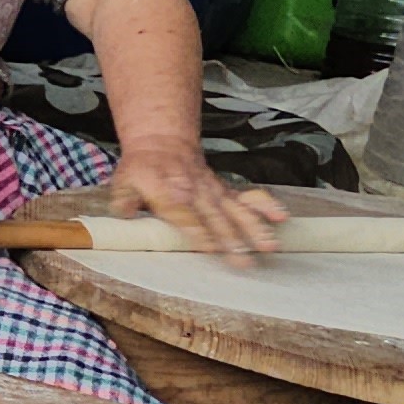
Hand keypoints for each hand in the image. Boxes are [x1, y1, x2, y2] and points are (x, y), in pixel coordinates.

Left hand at [107, 142, 286, 264]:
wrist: (162, 143)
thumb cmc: (141, 170)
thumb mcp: (122, 183)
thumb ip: (124, 201)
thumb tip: (126, 214)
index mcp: (170, 195)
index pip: (187, 217)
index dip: (200, 232)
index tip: (212, 248)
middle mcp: (196, 194)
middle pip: (216, 219)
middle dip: (232, 240)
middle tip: (245, 260)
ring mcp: (213, 193)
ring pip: (237, 211)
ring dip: (254, 228)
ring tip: (269, 245)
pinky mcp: (224, 191)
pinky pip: (247, 199)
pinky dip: (265, 207)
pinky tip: (281, 217)